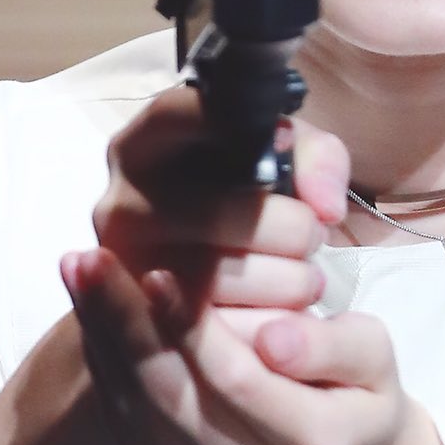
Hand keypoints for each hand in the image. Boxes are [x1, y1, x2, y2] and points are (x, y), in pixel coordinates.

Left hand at [65, 88, 444, 444]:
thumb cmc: (362, 400)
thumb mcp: (376, 357)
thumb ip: (332, 342)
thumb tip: (273, 333)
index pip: (235, 377)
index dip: (188, 322)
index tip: (155, 268)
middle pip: (171, 397)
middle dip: (121, 321)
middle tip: (86, 258)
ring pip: (138, 416)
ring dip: (102, 342)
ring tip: (78, 275)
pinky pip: (128, 437)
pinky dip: (108, 376)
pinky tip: (94, 323)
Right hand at [91, 81, 345, 344]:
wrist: (186, 293)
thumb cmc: (241, 208)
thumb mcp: (271, 161)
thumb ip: (313, 158)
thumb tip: (323, 209)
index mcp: (139, 149)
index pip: (177, 113)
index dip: (233, 121)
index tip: (283, 144)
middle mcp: (120, 207)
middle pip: (229, 214)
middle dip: (295, 230)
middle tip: (310, 237)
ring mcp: (130, 271)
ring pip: (237, 279)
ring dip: (294, 282)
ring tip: (301, 276)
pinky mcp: (153, 331)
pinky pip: (237, 328)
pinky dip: (278, 322)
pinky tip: (286, 311)